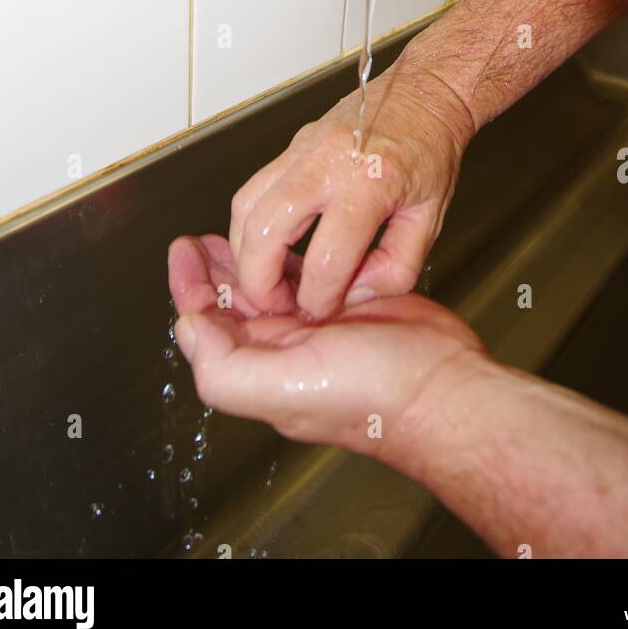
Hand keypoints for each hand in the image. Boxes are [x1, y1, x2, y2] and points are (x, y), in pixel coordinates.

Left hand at [168, 233, 484, 455]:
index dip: (190, 287)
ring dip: (248, 259)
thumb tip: (190, 328)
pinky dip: (291, 258)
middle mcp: (283, 351)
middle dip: (213, 269)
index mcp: (260, 369)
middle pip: (233, 304)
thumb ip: (226, 366)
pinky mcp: (348, 306)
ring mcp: (316, 328)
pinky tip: (287, 239)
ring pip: (269, 287)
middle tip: (198, 236)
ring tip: (228, 233)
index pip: (208, 325)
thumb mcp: (285, 386)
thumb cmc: (373, 395)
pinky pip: (310, 276)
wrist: (444, 385)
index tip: (183, 249)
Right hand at [228, 58, 473, 318]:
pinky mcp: (291, 145)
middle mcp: (327, 162)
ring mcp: (303, 149)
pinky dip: (251, 223)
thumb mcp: (431, 219)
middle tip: (276, 304)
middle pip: (264, 232)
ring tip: (268, 276)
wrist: (424, 94)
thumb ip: (395, 268)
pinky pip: (253, 188)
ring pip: (246, 207)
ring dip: (246, 252)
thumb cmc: (431, 151)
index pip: (326, 261)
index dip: (319, 299)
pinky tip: (270, 243)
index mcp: (369, 184)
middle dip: (261, 282)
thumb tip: (353, 294)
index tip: (322, 309)